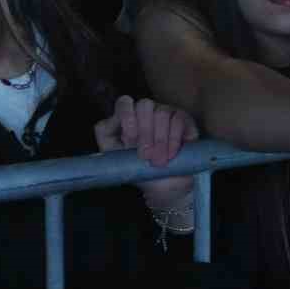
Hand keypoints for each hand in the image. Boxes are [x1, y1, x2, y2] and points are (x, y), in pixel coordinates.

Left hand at [93, 96, 199, 210]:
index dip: (126, 115)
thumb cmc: (139, 169)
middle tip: (145, 156)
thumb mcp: (116, 157)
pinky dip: (173, 139)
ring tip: (159, 161)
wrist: (164, 185)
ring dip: (160, 140)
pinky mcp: (184, 119)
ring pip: (162, 113)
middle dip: (145, 132)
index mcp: (129, 117)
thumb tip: (105, 123)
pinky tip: (171, 154)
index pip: (124, 103)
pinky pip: (178, 120)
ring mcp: (167, 112)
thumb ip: (106, 138)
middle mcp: (147, 111)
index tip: (130, 137)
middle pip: (144, 105)